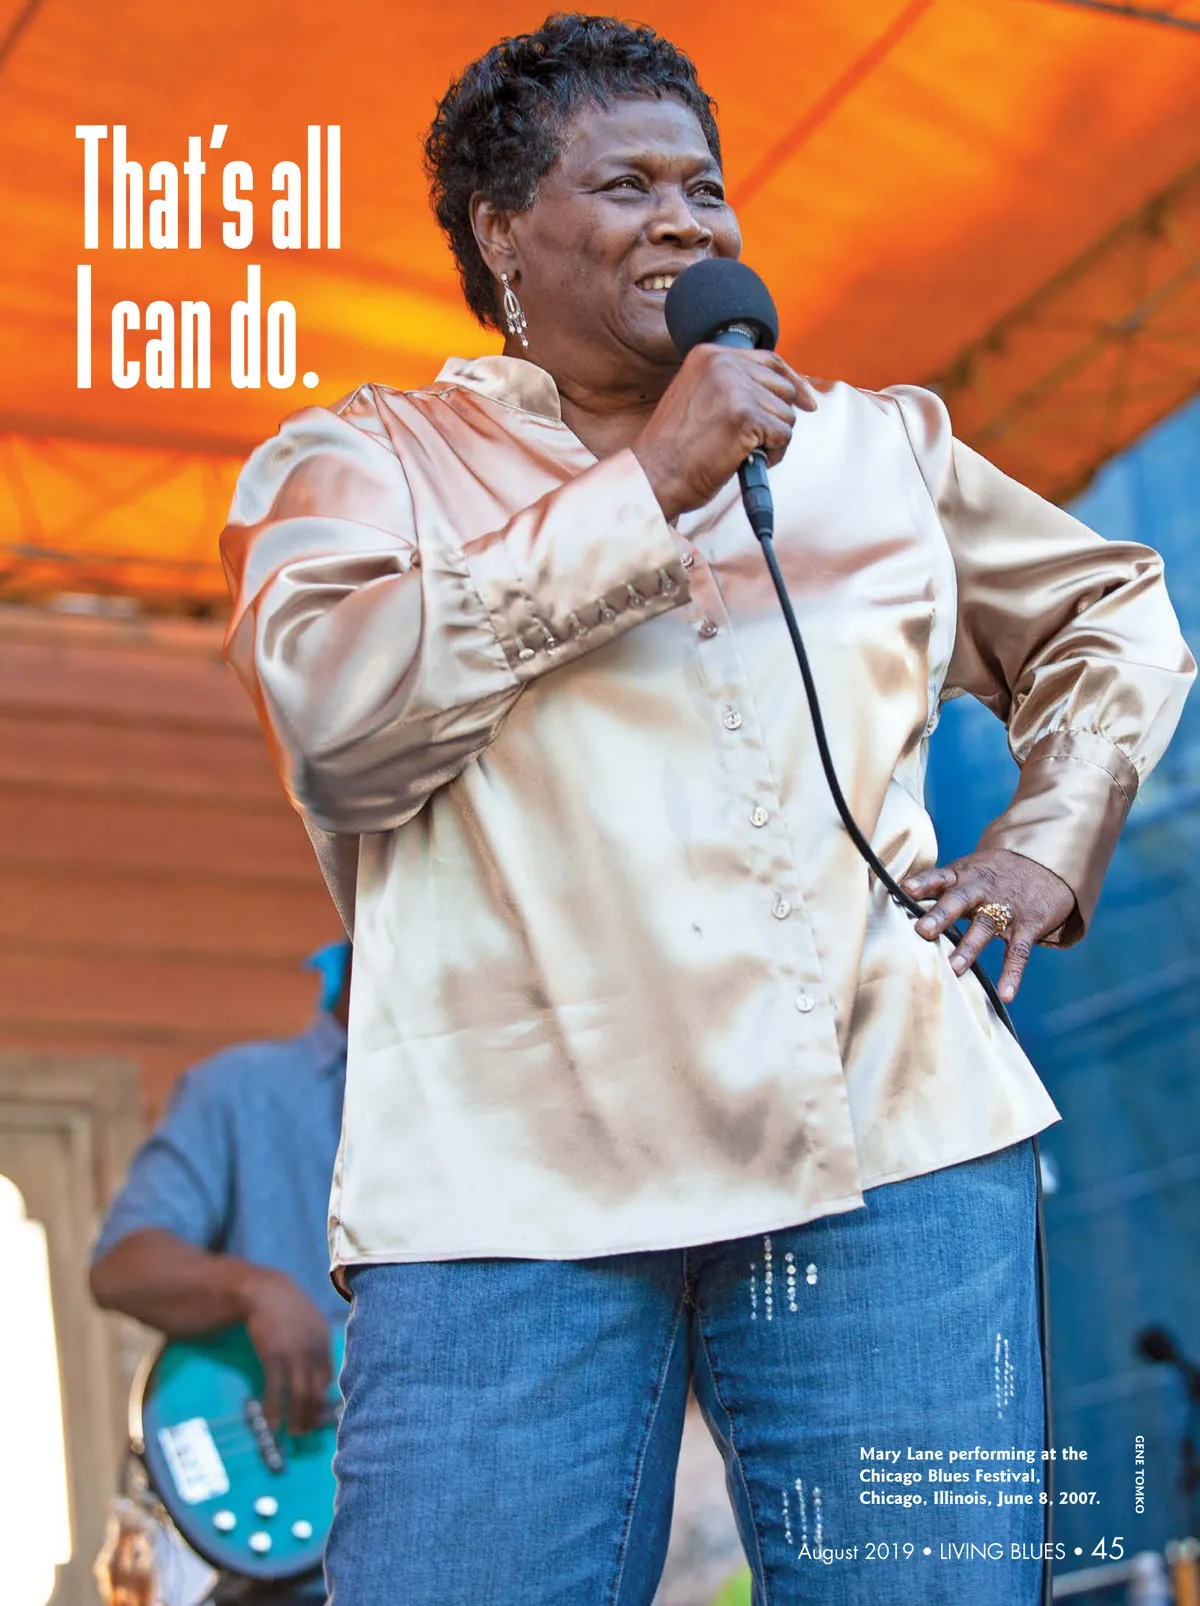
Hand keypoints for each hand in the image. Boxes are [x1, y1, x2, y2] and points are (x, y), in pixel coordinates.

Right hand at [233, 1265, 331, 1434]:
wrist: (264, 1291)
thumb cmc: (285, 1307)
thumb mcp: (309, 1322)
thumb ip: (316, 1345)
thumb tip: (320, 1373)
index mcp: (324, 1340)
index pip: (328, 1376)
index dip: (323, 1398)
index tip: (317, 1413)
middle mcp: (313, 1348)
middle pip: (318, 1389)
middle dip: (313, 1414)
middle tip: (306, 1431)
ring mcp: (294, 1352)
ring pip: (300, 1393)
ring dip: (297, 1417)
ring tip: (293, 1432)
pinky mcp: (273, 1355)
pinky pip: (276, 1389)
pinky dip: (274, 1409)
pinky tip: (272, 1424)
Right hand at [632, 344, 816, 522]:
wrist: (652, 477)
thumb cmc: (673, 451)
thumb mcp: (698, 399)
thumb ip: (731, 386)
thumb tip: (782, 391)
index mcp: (709, 355)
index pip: (769, 360)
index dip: (793, 382)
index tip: (807, 401)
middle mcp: (723, 364)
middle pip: (783, 388)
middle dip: (776, 419)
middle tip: (753, 442)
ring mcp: (734, 388)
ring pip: (787, 414)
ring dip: (772, 440)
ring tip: (742, 452)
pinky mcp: (745, 416)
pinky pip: (783, 435)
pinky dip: (772, 455)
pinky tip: (746, 460)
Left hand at [900, 848, 1075, 1002]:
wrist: (1045, 864)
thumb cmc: (992, 874)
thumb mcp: (966, 872)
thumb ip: (937, 889)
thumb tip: (894, 904)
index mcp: (962, 876)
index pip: (939, 876)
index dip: (922, 882)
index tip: (904, 889)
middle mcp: (981, 889)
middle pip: (959, 900)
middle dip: (941, 915)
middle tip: (923, 932)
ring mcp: (1006, 907)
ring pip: (986, 925)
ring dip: (969, 947)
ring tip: (954, 968)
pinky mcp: (1028, 924)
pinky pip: (1020, 951)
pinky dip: (1013, 974)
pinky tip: (1006, 994)